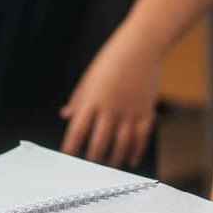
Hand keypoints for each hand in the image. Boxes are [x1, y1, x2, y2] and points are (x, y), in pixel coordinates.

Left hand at [59, 37, 159, 166]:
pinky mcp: (146, 110)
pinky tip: (132, 159)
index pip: (77, 131)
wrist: (141, 46)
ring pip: (122, 143)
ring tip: (110, 165)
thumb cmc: (112, 59)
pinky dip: (137, 150)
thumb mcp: (89, 77)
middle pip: (100, 142)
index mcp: (93, 100)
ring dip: (115, 158)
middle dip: (93, 158)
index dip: (71, 148)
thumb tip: (66, 115)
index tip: (67, 158)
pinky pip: (142, 136)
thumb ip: (78, 99)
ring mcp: (130, 111)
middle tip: (90, 166)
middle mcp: (111, 108)